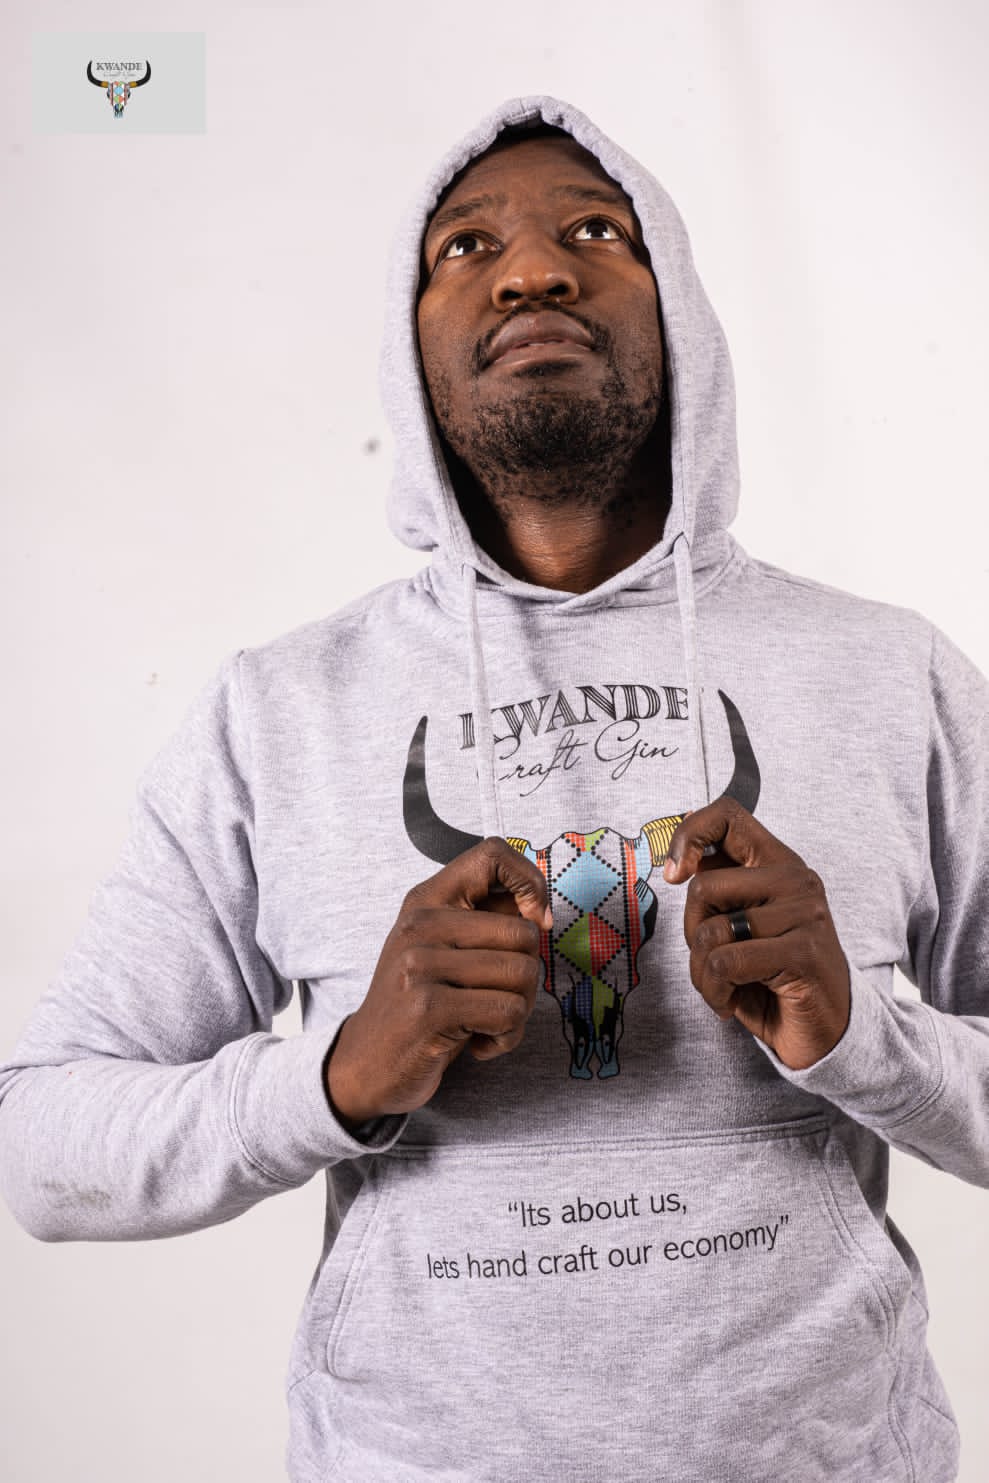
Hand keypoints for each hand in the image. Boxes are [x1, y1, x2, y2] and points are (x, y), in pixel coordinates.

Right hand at [326, 837, 551, 1127]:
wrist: (365, 1064)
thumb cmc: (420, 1004)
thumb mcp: (441, 949)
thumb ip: (483, 923)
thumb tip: (540, 912)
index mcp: (426, 900)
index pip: (493, 853)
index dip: (529, 883)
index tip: (535, 921)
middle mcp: (420, 924)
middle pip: (524, 933)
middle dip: (527, 976)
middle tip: (498, 999)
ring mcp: (420, 964)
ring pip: (523, 975)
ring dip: (518, 1012)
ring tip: (485, 1023)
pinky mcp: (428, 1007)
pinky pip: (509, 1014)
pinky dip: (506, 1037)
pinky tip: (478, 1044)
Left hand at [662, 799, 849, 1070]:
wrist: (824, 1033)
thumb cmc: (774, 977)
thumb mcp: (741, 924)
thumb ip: (719, 886)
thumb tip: (681, 844)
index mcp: (779, 864)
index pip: (728, 815)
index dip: (689, 835)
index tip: (674, 874)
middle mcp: (797, 880)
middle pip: (704, 886)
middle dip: (691, 933)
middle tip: (712, 961)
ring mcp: (805, 914)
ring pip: (710, 930)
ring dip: (702, 973)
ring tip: (723, 987)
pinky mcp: (803, 951)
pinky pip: (726, 962)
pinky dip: (714, 991)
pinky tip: (729, 1003)